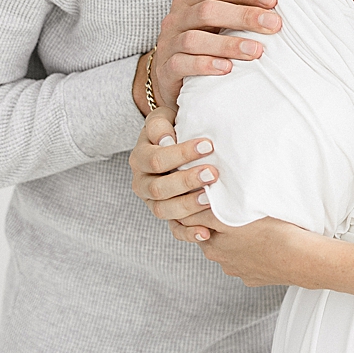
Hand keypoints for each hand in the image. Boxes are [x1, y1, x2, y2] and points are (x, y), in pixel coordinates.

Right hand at [129, 108, 219, 232]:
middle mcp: (142, 183)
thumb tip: (166, 139)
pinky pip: (174, 230)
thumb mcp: (163, 118)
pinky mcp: (167, 216)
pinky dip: (188, 234)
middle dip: (187, 181)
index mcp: (140, 158)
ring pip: (164, 210)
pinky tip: (205, 233)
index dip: (182, 153)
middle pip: (159, 188)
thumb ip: (160, 125)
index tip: (208, 145)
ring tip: (210, 198)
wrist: (171, 142)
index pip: (157, 159)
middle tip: (212, 173)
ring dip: (188, 206)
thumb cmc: (172, 128)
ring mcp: (153, 202)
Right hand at [132, 0, 282, 113]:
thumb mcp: (219, 11)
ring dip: (228, 44)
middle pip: (208, 10)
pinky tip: (227, 68)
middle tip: (273, 24)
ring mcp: (168, 43)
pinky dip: (205, 65)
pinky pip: (182, 64)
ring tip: (256, 50)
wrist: (171, 74)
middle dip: (244, 16)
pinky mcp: (166, 68)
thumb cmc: (202, 37)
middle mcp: (176, 18)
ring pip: (195, 39)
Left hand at [175, 212, 322, 286]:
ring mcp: (235, 269)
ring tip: (249, 226)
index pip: (189, 222)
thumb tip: (197, 199)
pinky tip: (261, 243)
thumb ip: (212, 208)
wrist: (299, 258)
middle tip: (227, 207)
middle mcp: (219, 258)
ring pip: (227, 249)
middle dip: (214, 223)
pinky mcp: (251, 277)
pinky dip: (248, 253)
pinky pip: (244, 262)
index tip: (203, 198)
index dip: (195, 208)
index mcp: (211, 241)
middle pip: (208, 235)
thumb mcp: (236, 213)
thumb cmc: (272, 231)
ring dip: (232, 239)